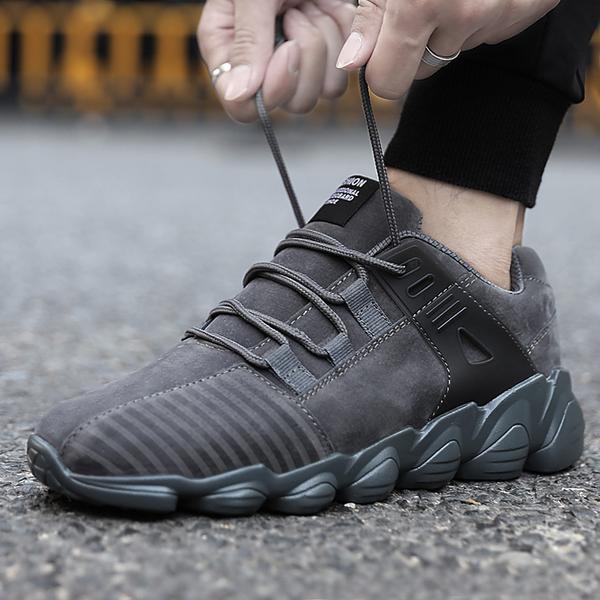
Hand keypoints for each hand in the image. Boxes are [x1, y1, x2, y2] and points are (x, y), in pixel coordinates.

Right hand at [198, 0, 355, 121]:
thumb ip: (246, 41)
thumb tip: (237, 94)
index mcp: (228, 49)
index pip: (241, 105)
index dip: (269, 90)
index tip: (287, 50)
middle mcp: (260, 65)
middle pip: (287, 102)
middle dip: (302, 56)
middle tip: (297, 12)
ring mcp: (295, 65)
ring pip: (316, 94)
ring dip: (323, 45)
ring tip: (312, 6)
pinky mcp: (324, 61)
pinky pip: (338, 80)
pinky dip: (342, 42)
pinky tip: (331, 13)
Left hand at [336, 0, 559, 98]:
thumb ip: (371, 16)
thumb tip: (351, 62)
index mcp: (423, 3)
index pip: (389, 82)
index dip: (381, 67)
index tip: (381, 49)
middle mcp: (465, 13)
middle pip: (422, 71)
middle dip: (415, 47)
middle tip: (421, 5)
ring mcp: (503, 11)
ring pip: (457, 49)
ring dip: (451, 25)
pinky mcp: (531, 6)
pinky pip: (492, 32)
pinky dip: (483, 14)